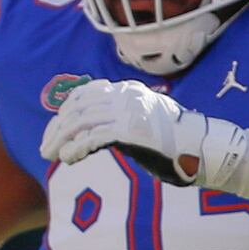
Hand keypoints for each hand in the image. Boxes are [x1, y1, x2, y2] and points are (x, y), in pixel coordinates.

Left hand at [36, 78, 248, 201]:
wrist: (204, 150)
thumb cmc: (176, 143)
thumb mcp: (144, 122)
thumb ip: (120, 119)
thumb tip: (92, 130)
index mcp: (129, 90)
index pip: (85, 94)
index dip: (64, 113)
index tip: (53, 132)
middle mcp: (127, 94)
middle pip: (78, 108)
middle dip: (56, 129)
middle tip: (44, 149)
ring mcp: (129, 110)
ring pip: (81, 122)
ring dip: (60, 140)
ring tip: (49, 156)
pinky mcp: (131, 130)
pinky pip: (93, 138)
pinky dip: (76, 149)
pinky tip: (67, 159)